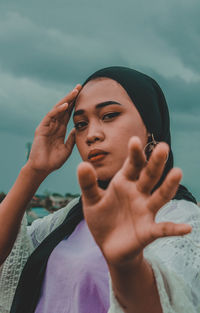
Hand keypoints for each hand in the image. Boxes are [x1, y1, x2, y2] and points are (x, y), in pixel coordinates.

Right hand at [27, 84, 81, 174]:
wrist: (42, 169)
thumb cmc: (54, 161)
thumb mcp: (67, 148)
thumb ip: (71, 138)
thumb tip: (77, 128)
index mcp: (60, 129)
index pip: (69, 113)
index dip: (76, 104)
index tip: (84, 95)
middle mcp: (54, 125)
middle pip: (64, 108)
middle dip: (72, 97)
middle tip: (80, 86)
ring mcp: (47, 126)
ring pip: (57, 109)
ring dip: (66, 100)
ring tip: (75, 91)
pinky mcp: (41, 129)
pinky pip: (50, 117)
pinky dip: (57, 110)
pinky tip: (65, 105)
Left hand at [77, 137, 191, 266]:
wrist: (108, 246)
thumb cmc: (102, 219)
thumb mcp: (91, 200)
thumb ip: (87, 184)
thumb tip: (82, 164)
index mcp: (124, 183)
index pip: (132, 165)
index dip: (134, 153)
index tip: (134, 140)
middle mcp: (139, 193)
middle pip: (149, 176)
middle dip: (155, 162)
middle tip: (163, 147)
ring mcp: (145, 211)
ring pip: (160, 197)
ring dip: (169, 186)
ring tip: (177, 172)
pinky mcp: (148, 231)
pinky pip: (163, 229)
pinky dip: (174, 229)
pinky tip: (187, 228)